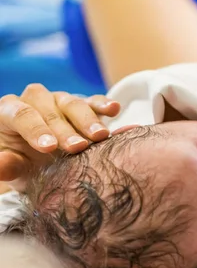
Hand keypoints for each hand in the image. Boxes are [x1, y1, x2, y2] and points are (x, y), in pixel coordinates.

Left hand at [0, 84, 119, 189]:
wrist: (43, 161)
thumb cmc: (22, 163)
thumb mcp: (14, 167)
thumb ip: (6, 166)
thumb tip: (0, 168)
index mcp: (9, 111)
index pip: (22, 115)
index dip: (36, 130)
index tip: (48, 147)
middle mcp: (35, 100)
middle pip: (51, 110)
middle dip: (65, 129)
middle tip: (77, 147)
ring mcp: (60, 99)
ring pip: (73, 104)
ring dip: (88, 120)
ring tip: (100, 136)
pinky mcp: (84, 103)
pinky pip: (93, 100)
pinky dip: (104, 105)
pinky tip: (114, 109)